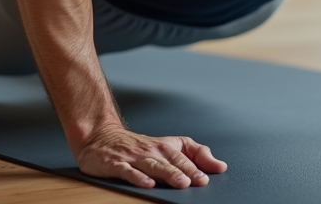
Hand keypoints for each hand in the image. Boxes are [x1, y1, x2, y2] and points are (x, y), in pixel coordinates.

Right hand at [74, 126, 226, 188]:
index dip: (196, 166)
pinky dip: (137, 177)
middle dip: (185, 170)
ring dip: (167, 174)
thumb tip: (219, 166)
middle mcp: (150, 150)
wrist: (101, 136)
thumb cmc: (138, 145)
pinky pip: (127, 171)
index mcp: (164, 146)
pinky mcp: (115, 164)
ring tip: (180, 183)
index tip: (207, 178)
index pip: (183, 156)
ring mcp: (132, 157)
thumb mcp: (168, 145)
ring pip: (152, 165)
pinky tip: (147, 184)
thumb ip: (194, 154)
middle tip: (198, 181)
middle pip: (170, 160)